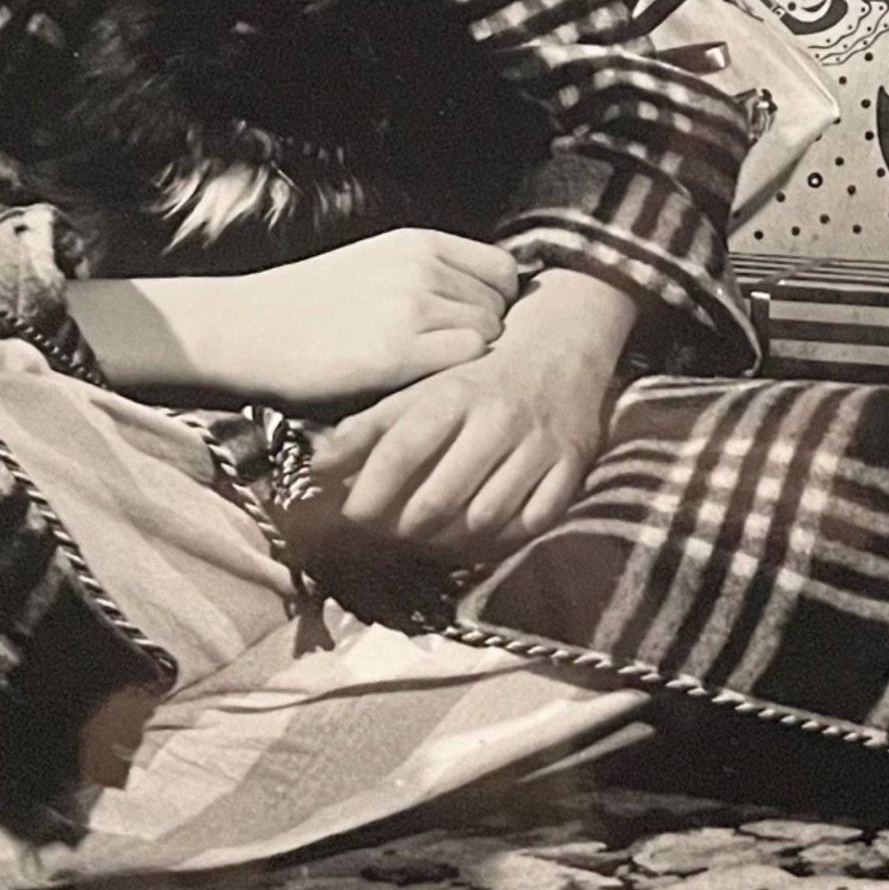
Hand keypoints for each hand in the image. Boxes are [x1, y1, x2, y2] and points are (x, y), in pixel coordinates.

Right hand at [71, 228, 519, 408]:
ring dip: (469, 362)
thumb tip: (484, 300)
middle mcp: (420, 266)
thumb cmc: (306, 305)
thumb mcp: (374, 265)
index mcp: (417, 242)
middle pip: (499, 305)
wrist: (245, 326)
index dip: (497, 302)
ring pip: (487, 336)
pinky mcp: (396, 350)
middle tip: (453, 363)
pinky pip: (464, 362)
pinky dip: (455, 381)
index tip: (475, 327)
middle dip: (486, 335)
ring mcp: (410, 306)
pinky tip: (425, 390)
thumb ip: (427, 274)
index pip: (501, 269)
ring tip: (436, 378)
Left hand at [310, 271, 632, 560]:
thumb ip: (369, 428)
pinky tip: (480, 534)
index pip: (400, 452)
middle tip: (390, 533)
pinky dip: (501, 539)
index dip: (369, 494)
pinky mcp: (570, 467)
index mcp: (452, 395)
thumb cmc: (478, 379)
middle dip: (404, 527)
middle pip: (438, 499)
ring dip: (449, 540)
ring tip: (430, 536)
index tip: (351, 517)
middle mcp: (495, 420)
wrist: (563, 349)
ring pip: (482, 519)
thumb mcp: (422, 391)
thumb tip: (318, 469)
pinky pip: (530, 524)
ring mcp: (537, 445)